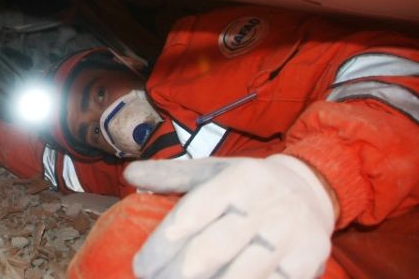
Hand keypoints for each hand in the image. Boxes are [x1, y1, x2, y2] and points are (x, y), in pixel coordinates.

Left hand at [124, 155, 335, 278]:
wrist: (310, 189)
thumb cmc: (248, 183)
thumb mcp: (213, 170)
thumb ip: (170, 174)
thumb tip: (129, 175)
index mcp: (237, 180)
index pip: (192, 214)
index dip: (162, 244)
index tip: (141, 266)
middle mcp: (264, 206)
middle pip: (212, 249)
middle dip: (176, 274)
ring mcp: (288, 237)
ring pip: (240, 275)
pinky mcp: (307, 263)